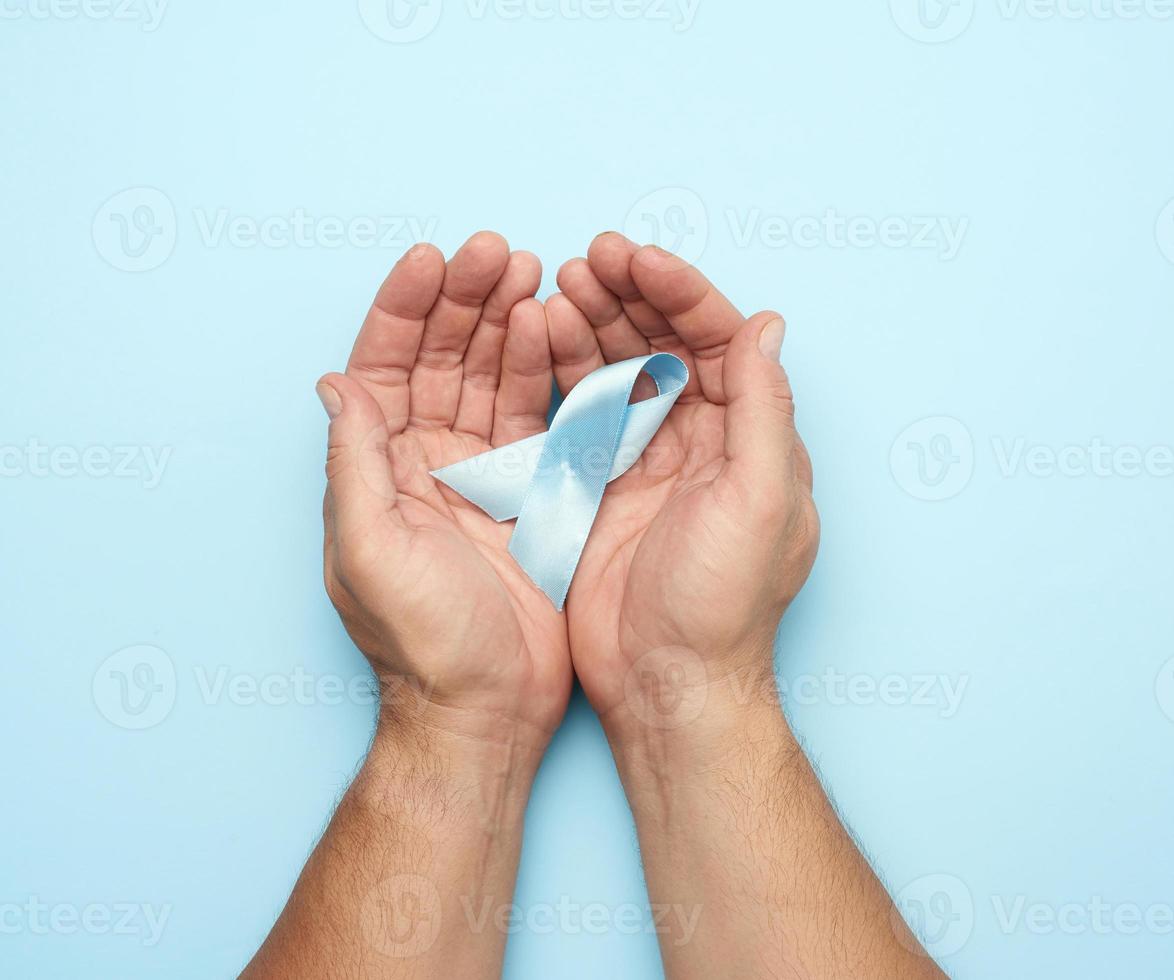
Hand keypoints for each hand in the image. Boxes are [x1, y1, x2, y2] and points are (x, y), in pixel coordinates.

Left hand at [317, 231, 571, 748]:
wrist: (488, 709)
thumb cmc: (424, 644)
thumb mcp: (373, 552)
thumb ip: (355, 465)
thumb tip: (335, 385)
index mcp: (377, 472)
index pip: (382, 368)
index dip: (402, 310)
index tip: (432, 259)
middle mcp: (423, 463)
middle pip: (438, 359)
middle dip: (463, 300)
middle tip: (496, 250)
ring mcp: (478, 474)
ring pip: (488, 377)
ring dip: (505, 322)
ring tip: (529, 270)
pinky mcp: (528, 491)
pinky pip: (534, 415)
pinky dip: (543, 370)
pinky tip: (553, 328)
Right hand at [545, 233, 817, 734]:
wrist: (667, 684)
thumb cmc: (722, 604)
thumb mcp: (758, 501)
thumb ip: (765, 410)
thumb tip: (768, 324)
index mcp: (751, 438)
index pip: (719, 340)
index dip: (680, 292)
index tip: (634, 258)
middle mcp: (703, 440)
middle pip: (666, 345)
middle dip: (628, 296)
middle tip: (585, 258)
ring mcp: (649, 461)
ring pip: (620, 370)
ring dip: (592, 324)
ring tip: (555, 286)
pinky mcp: (602, 486)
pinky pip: (581, 412)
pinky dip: (560, 373)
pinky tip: (538, 339)